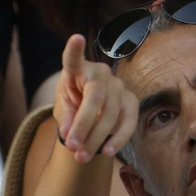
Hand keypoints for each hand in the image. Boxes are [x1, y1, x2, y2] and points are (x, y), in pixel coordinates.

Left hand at [52, 34, 135, 162]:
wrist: (91, 112)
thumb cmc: (73, 104)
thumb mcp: (64, 109)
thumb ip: (66, 119)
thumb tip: (70, 135)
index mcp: (78, 69)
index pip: (74, 59)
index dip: (74, 49)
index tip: (76, 38)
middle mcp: (101, 72)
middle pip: (95, 98)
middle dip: (83, 125)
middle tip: (72, 147)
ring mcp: (118, 85)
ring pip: (111, 113)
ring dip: (97, 138)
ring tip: (82, 157)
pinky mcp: (131, 101)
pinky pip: (128, 121)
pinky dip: (118, 138)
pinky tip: (107, 151)